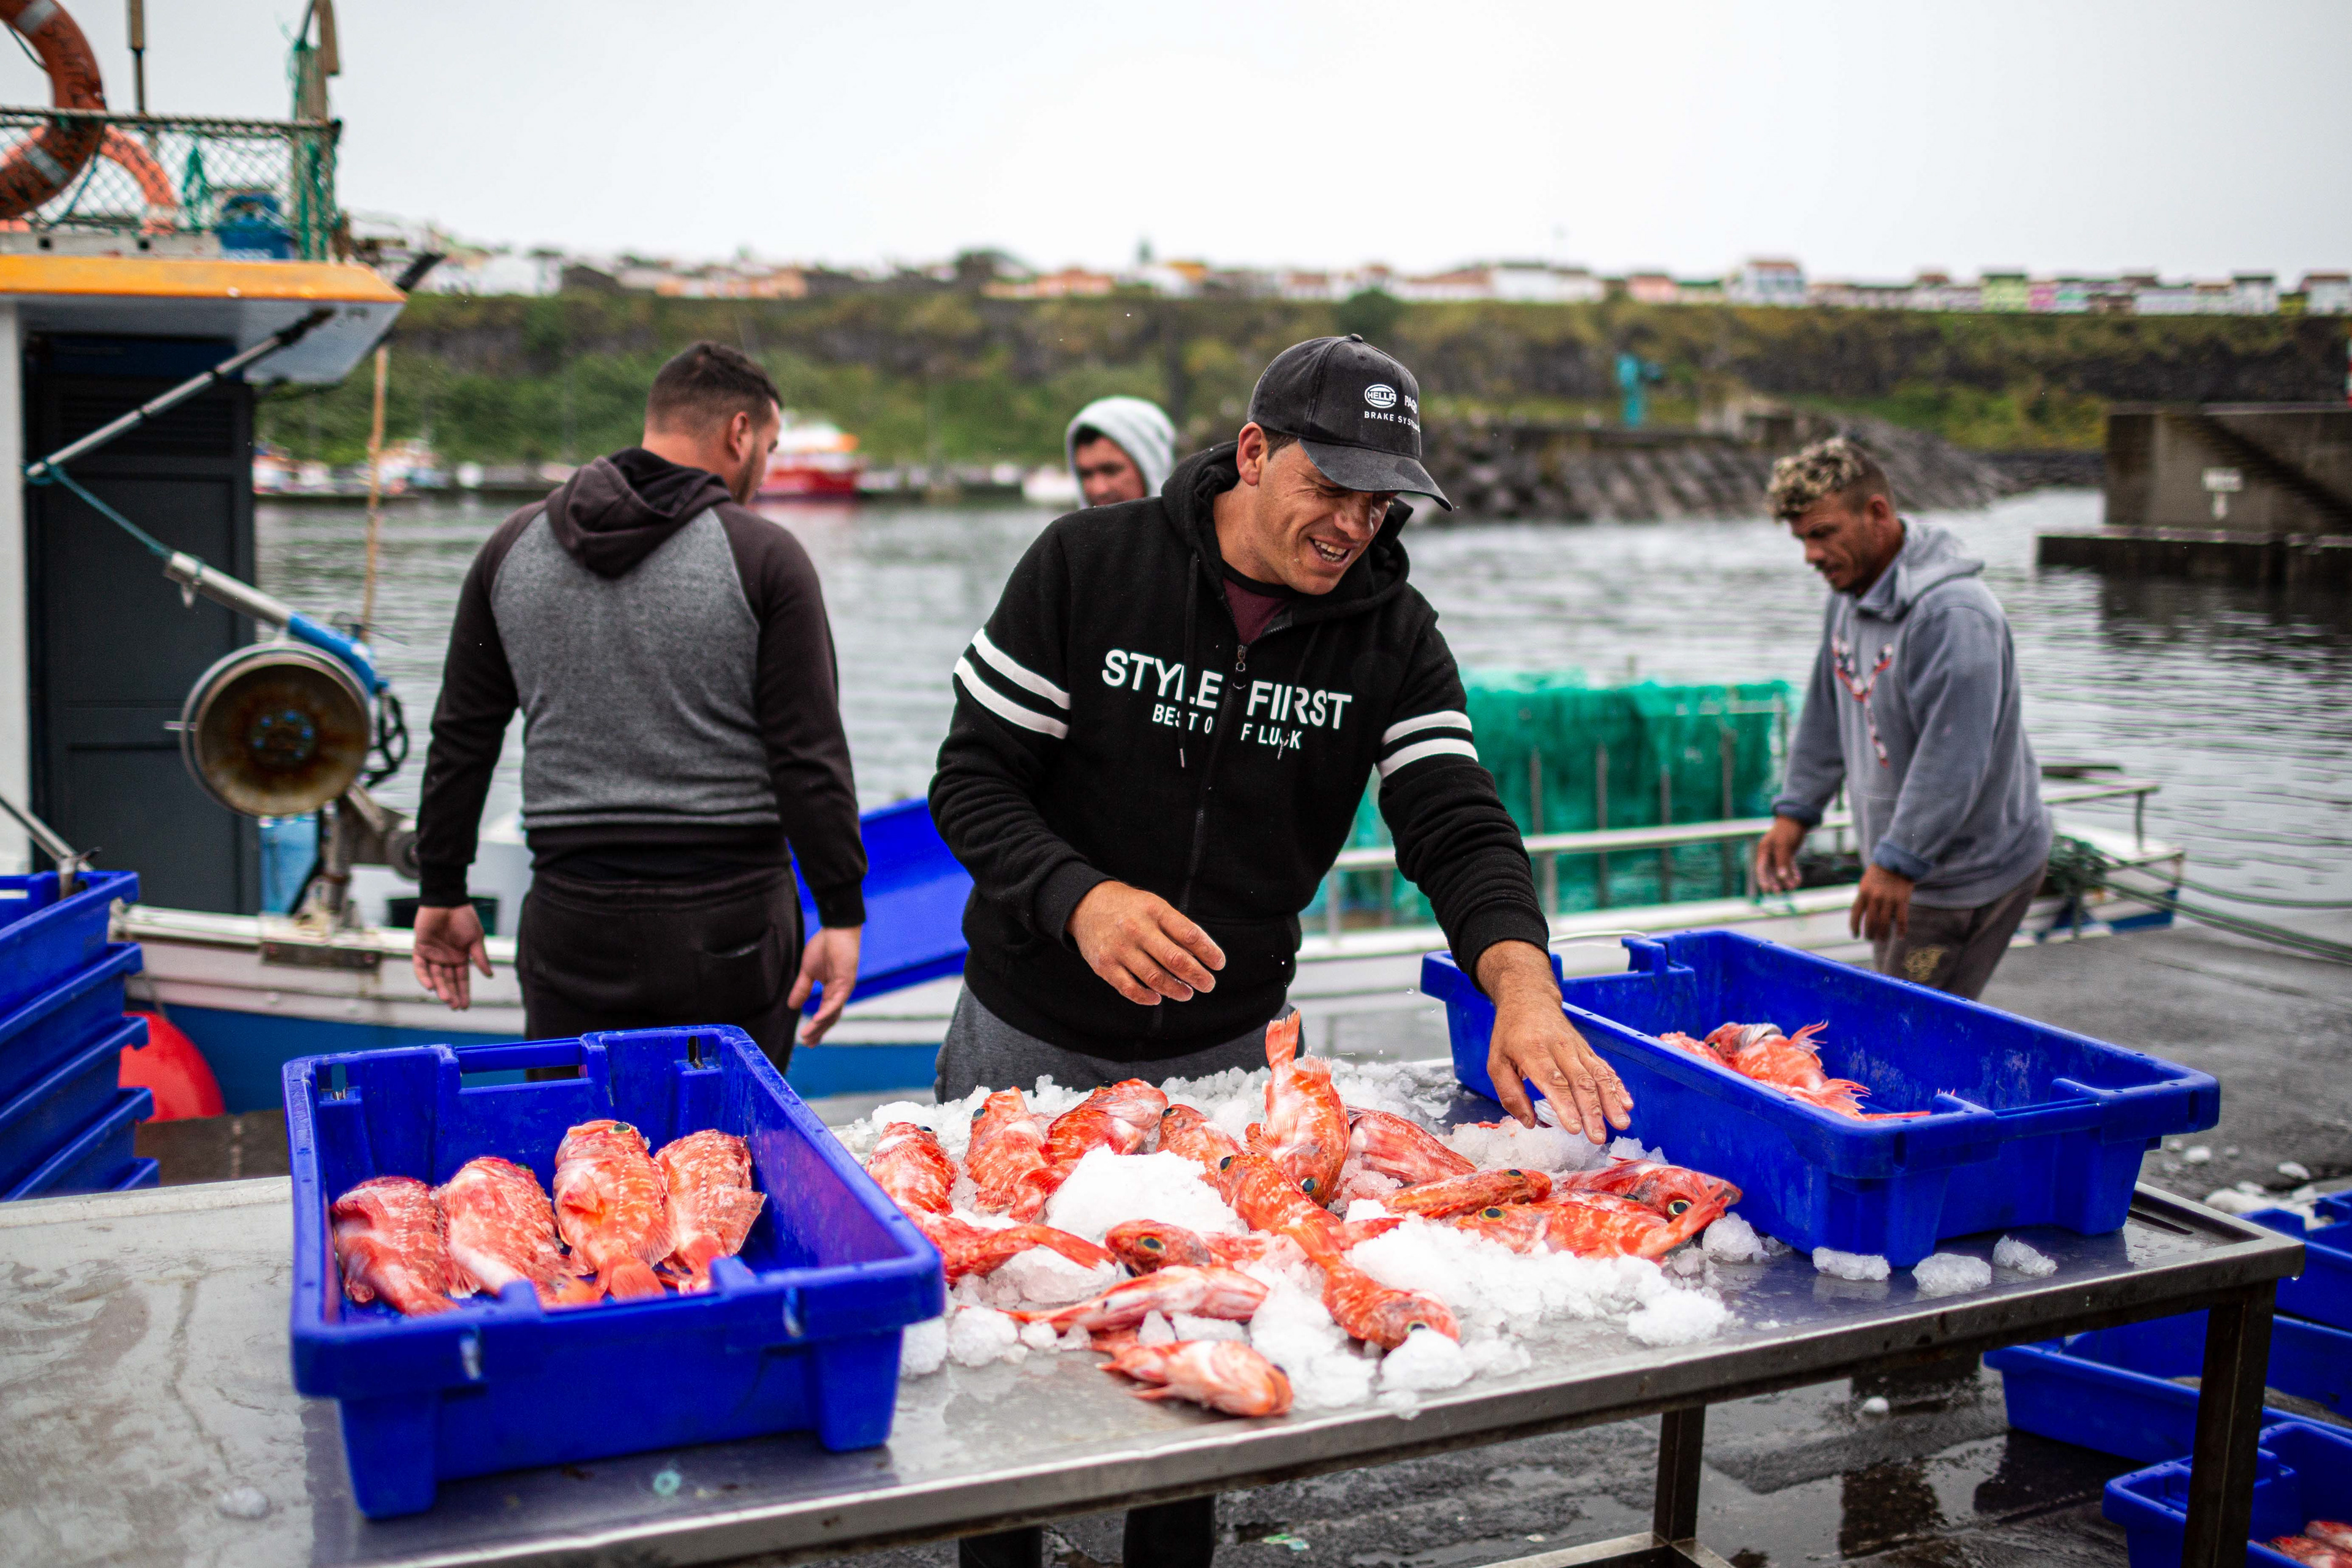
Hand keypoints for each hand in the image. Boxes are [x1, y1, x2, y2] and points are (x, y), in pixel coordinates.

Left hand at [411, 903, 491, 1010]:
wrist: (447, 902)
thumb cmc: (463, 917)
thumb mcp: (476, 939)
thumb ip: (480, 958)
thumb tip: (490, 975)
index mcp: (460, 957)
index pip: (461, 979)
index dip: (464, 992)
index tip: (466, 1006)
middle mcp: (445, 958)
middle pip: (448, 981)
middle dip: (452, 994)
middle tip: (455, 1006)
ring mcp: (432, 954)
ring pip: (435, 976)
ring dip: (440, 988)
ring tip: (446, 998)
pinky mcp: (420, 948)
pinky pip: (420, 966)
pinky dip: (423, 976)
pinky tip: (430, 986)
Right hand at [790, 925, 862, 1043]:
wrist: (836, 929)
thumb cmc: (824, 946)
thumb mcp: (808, 971)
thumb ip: (802, 989)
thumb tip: (792, 1006)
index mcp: (832, 991)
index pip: (825, 1014)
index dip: (816, 1027)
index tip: (807, 1039)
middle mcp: (839, 993)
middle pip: (830, 1018)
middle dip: (818, 1032)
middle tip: (808, 1044)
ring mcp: (844, 988)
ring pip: (832, 1013)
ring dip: (819, 1026)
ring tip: (807, 1036)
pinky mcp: (846, 981)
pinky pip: (836, 1001)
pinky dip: (826, 1011)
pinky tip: (816, 1020)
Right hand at [1066, 881, 1224, 1005]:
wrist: (1086, 904)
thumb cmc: (1131, 909)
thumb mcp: (1155, 906)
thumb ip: (1177, 928)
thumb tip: (1205, 955)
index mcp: (1154, 910)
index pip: (1189, 934)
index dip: (1208, 952)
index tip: (1219, 964)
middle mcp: (1137, 929)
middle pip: (1175, 959)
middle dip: (1197, 976)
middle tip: (1208, 985)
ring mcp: (1119, 948)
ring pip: (1154, 978)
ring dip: (1176, 990)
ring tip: (1187, 993)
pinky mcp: (1104, 965)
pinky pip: (1129, 988)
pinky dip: (1146, 997)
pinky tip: (1158, 997)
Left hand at [1475, 940, 1633, 1141]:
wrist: (1529, 999)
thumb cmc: (1510, 1035)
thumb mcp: (1496, 1062)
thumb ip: (1510, 1094)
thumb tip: (1529, 1122)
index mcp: (1532, 1051)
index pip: (1552, 1080)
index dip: (1565, 1105)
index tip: (1574, 1128)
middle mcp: (1558, 1048)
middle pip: (1579, 1082)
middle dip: (1591, 1112)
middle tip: (1598, 1137)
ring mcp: (1576, 1048)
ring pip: (1597, 1075)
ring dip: (1610, 1101)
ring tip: (1621, 1123)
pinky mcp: (1587, 1049)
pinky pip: (1604, 1068)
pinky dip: (1617, 1086)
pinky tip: (1627, 1103)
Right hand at [1752, 815, 1808, 893]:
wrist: (1798, 819)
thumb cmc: (1787, 830)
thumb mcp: (1783, 845)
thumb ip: (1782, 861)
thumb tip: (1781, 877)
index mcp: (1764, 850)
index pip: (1761, 868)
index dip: (1763, 880)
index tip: (1766, 890)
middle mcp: (1770, 854)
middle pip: (1770, 872)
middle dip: (1775, 882)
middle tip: (1779, 893)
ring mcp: (1779, 854)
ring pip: (1781, 871)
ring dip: (1787, 879)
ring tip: (1793, 887)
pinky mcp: (1788, 854)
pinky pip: (1789, 867)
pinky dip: (1793, 873)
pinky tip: (1798, 880)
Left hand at [1850, 863, 1914, 940]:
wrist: (1897, 861)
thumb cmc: (1879, 874)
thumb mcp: (1865, 883)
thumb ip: (1863, 898)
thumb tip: (1860, 916)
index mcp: (1863, 893)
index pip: (1855, 914)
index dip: (1854, 927)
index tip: (1855, 936)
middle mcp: (1875, 897)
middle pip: (1870, 922)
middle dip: (1869, 934)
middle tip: (1870, 939)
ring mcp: (1889, 899)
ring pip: (1884, 924)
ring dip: (1882, 935)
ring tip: (1882, 940)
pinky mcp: (1902, 900)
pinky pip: (1901, 920)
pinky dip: (1901, 930)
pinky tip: (1899, 937)